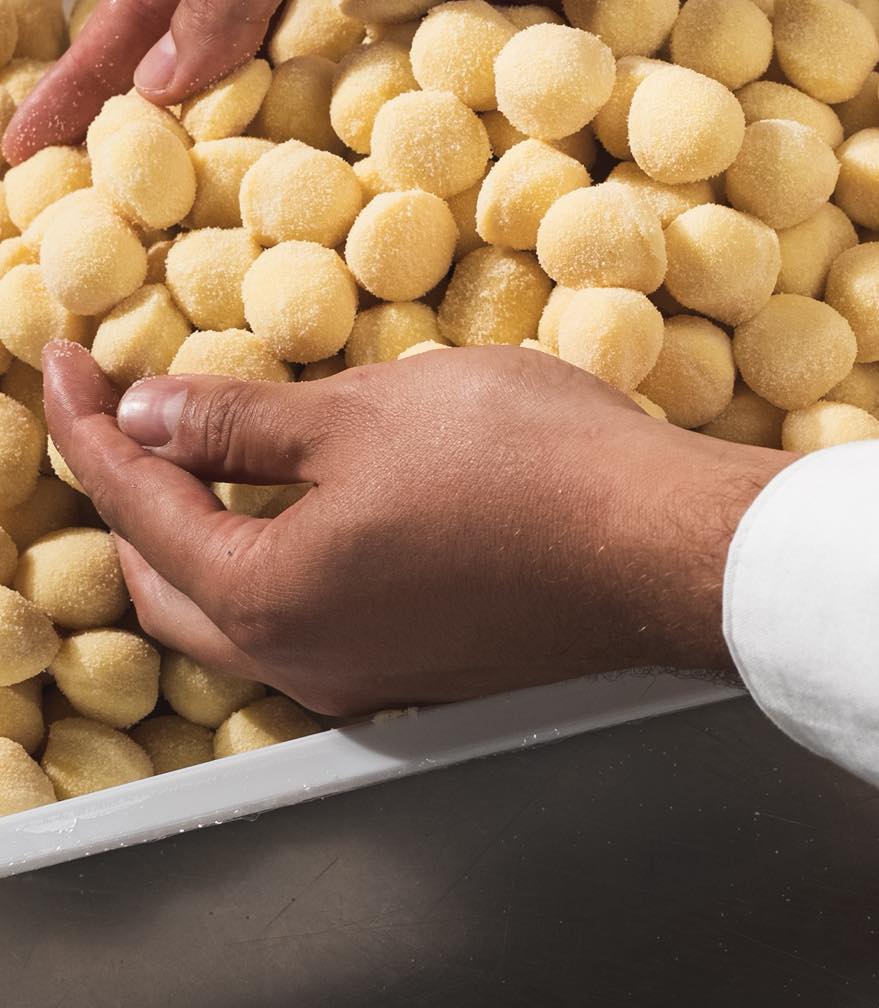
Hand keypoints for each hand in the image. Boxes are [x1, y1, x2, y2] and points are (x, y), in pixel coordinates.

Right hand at [3, 0, 717, 163]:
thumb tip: (165, 82)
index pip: (158, 7)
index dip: (96, 78)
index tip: (35, 147)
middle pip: (260, 70)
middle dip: (217, 142)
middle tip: (170, 223)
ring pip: (359, 101)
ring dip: (329, 156)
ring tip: (284, 232)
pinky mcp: (504, 25)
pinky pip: (456, 101)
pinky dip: (432, 137)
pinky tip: (401, 192)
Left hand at [43, 342, 785, 714]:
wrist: (660, 543)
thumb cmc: (522, 464)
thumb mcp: (365, 414)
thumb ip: (239, 423)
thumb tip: (145, 414)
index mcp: (268, 594)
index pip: (136, 503)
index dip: (89, 422)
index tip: (64, 358)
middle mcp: (303, 658)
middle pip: (166, 578)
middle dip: (127, 493)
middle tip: (117, 412)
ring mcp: (365, 675)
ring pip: (232, 609)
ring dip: (195, 533)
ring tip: (195, 454)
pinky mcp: (421, 668)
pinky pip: (302, 619)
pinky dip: (265, 560)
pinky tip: (296, 508)